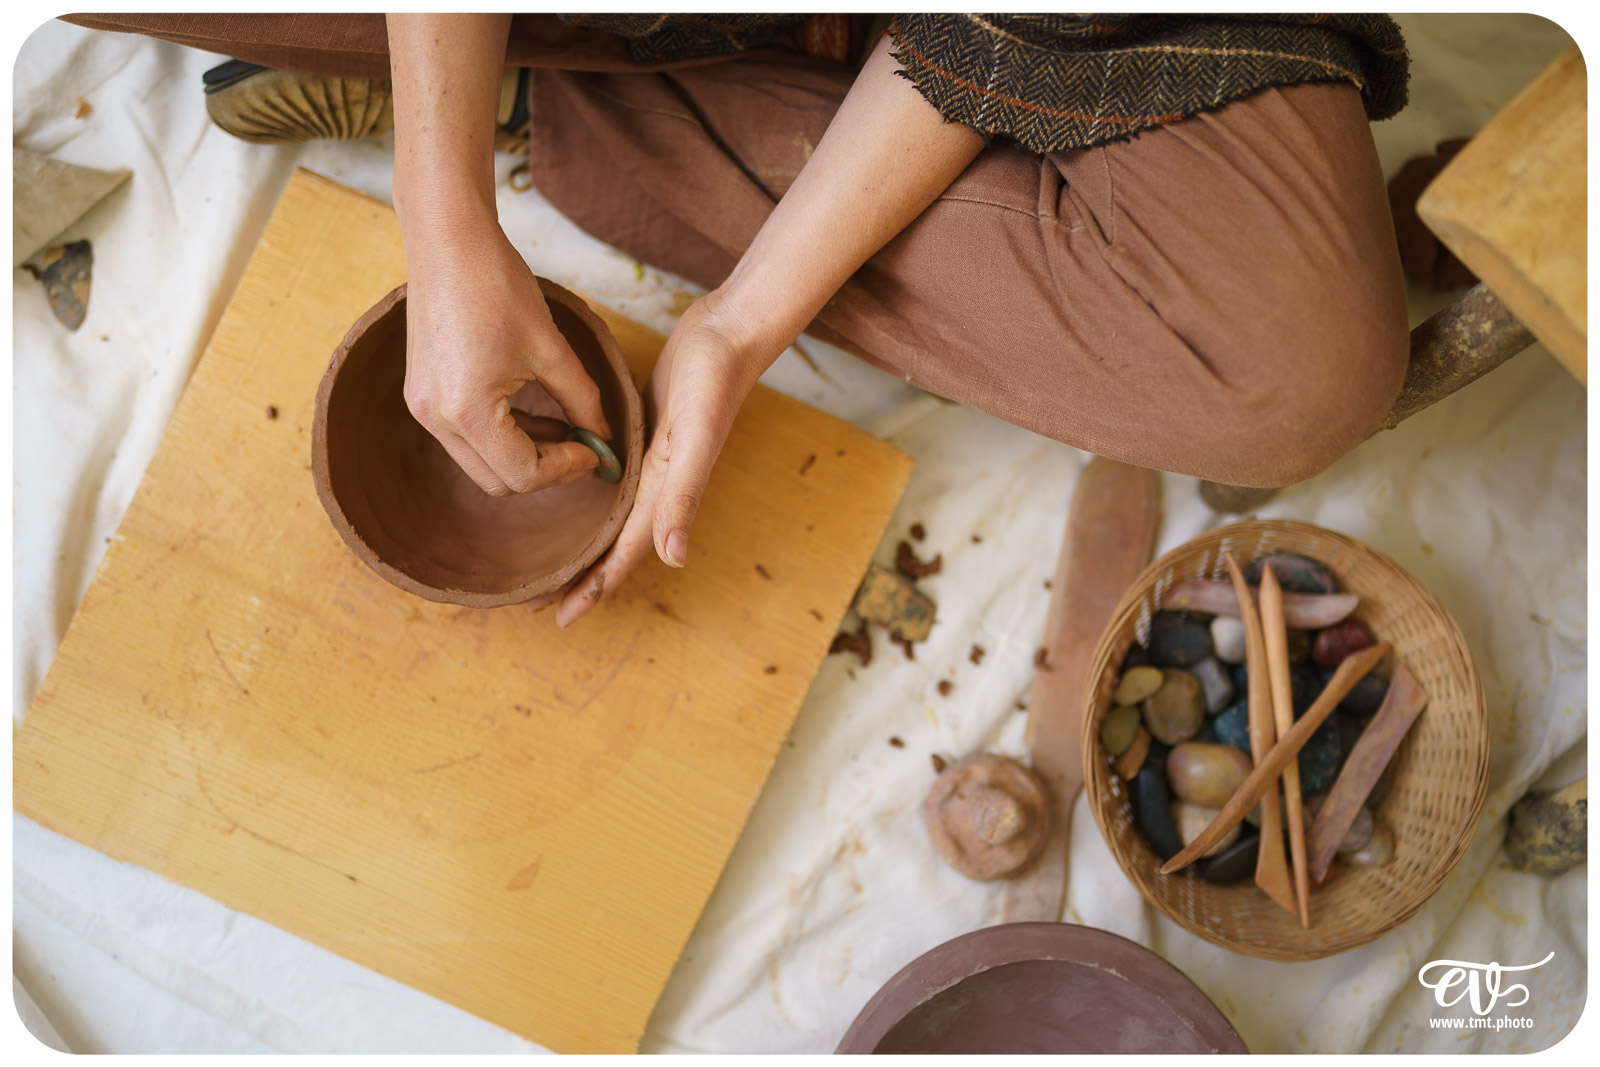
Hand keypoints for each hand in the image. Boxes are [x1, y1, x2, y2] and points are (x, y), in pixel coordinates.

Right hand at [401, 220, 612, 494]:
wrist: (447, 240)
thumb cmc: (498, 285)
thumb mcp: (551, 348)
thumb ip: (582, 400)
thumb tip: (605, 437)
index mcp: (467, 412)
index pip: (523, 474)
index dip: (567, 468)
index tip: (597, 451)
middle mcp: (436, 419)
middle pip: (499, 480)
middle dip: (547, 471)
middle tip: (586, 449)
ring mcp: (423, 408)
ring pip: (482, 463)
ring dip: (526, 454)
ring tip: (568, 429)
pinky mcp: (423, 395)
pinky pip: (467, 437)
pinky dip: (504, 435)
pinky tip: (538, 414)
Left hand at [546, 290, 772, 625]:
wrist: (728, 334)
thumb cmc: (713, 382)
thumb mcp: (695, 438)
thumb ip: (683, 496)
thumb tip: (673, 560)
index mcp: (663, 493)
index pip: (623, 554)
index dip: (592, 588)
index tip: (558, 618)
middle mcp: (655, 485)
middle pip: (612, 545)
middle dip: (579, 578)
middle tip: (535, 602)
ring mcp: (649, 462)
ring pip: (610, 517)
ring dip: (583, 544)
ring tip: (549, 560)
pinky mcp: (642, 435)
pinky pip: (611, 483)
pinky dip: (588, 501)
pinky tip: (568, 495)